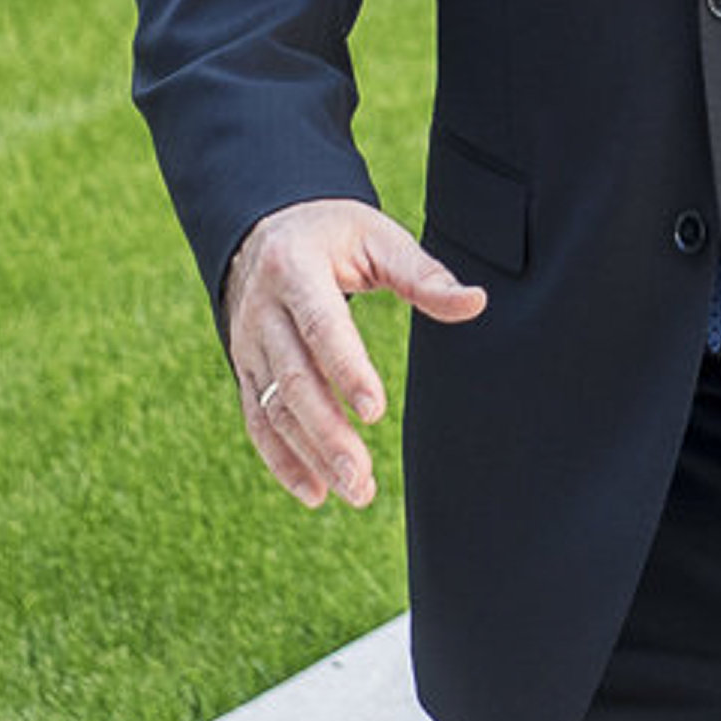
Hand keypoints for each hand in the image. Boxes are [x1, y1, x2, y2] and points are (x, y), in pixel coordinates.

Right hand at [219, 196, 484, 511]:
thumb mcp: (378, 237)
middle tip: (362, 477)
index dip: (346, 369)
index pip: (321, 326)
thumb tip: (476, 302)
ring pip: (274, 407)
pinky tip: (314, 492)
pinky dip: (281, 459)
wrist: (267, 228)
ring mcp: (247, 343)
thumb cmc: (336, 234)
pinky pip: (257, 419)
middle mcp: (262, 310)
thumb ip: (423, 274)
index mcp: (294, 269)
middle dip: (327, 433)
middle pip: (294, 379)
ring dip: (311, 455)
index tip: (375, 412)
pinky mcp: (245, 368)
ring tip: (355, 490)